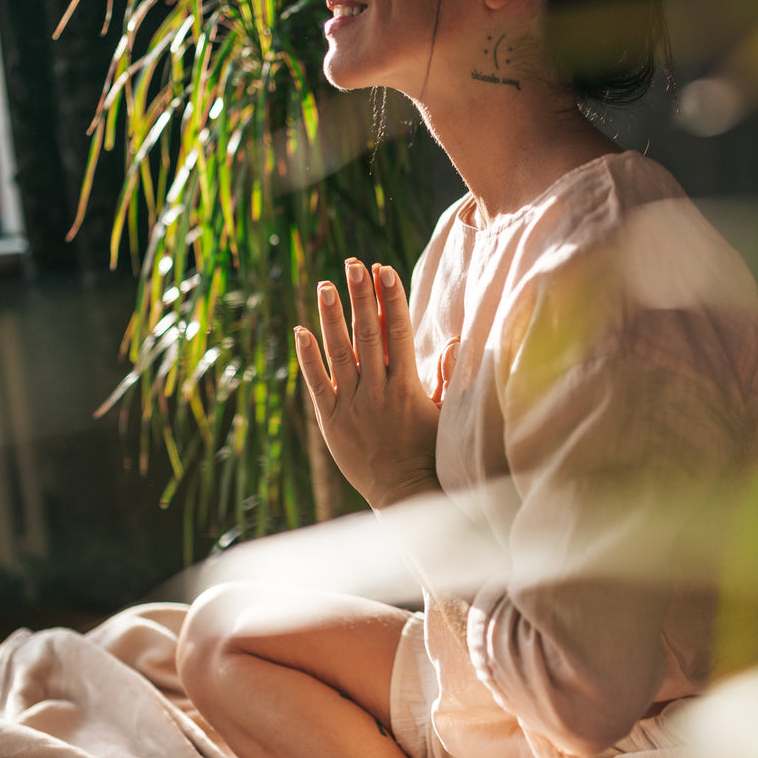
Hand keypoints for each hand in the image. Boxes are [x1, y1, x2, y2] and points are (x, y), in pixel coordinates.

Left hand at [296, 259, 443, 508]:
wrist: (404, 492)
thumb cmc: (429, 453)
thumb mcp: (444, 414)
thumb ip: (446, 378)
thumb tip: (455, 345)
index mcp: (407, 385)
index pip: (399, 332)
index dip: (391, 298)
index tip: (385, 269)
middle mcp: (378, 390)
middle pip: (368, 334)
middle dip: (362, 296)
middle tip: (354, 264)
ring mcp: (353, 405)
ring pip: (340, 352)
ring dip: (332, 316)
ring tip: (325, 285)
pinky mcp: (332, 421)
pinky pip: (317, 383)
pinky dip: (308, 357)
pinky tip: (301, 330)